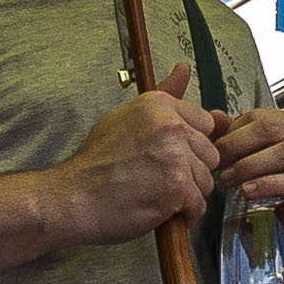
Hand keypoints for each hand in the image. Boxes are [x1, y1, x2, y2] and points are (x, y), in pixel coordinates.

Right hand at [55, 80, 219, 242]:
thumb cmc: (96, 164)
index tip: (168, 155)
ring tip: (155, 193)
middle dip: (190, 171)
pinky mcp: (177, 186)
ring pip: (205, 181)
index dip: (189, 145)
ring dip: (186, 194)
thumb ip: (164, 95)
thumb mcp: (124, 117)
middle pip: (210, 154)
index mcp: (159, 105)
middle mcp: (170, 126)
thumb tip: (183, 69)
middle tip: (157, 177)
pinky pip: (198, 205)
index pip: (205, 123)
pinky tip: (159, 208)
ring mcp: (175, 156)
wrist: (74, 198)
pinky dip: (182, 214)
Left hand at [207, 104, 283, 215]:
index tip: (214, 152)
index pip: (260, 117)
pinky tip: (249, 191)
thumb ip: (236, 137)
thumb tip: (216, 117)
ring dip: (250, 166)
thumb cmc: (280, 187)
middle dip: (237, 147)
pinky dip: (268, 184)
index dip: (232, 133)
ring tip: (229, 180)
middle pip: (271, 130)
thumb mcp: (258, 159)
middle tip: (218, 166)